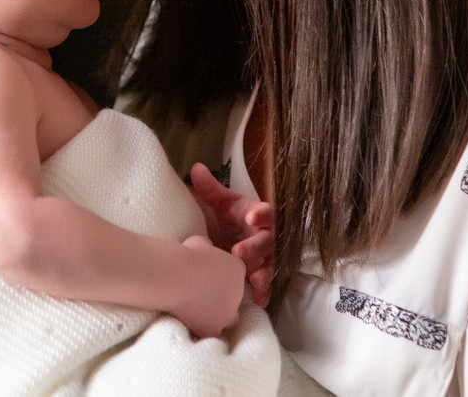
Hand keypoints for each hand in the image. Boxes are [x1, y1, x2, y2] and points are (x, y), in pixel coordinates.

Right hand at [173, 235, 247, 338]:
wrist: (175, 275)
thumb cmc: (185, 255)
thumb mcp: (201, 242)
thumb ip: (209, 250)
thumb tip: (207, 253)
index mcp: (238, 269)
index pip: (235, 275)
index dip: (221, 276)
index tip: (207, 276)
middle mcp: (239, 292)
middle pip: (234, 297)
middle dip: (222, 297)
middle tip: (203, 294)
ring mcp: (228, 313)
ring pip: (228, 319)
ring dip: (217, 317)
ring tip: (197, 313)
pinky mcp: (214, 329)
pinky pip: (213, 334)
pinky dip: (204, 331)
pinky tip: (191, 325)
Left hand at [190, 163, 274, 307]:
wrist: (240, 236)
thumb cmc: (235, 217)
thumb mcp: (224, 203)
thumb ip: (211, 188)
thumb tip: (195, 168)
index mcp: (260, 216)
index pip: (267, 212)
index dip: (261, 214)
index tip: (251, 216)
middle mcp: (268, 236)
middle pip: (268, 241)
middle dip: (255, 247)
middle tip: (239, 252)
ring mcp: (269, 257)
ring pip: (271, 265)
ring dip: (264, 273)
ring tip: (254, 281)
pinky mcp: (265, 273)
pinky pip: (269, 284)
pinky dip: (265, 292)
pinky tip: (259, 299)